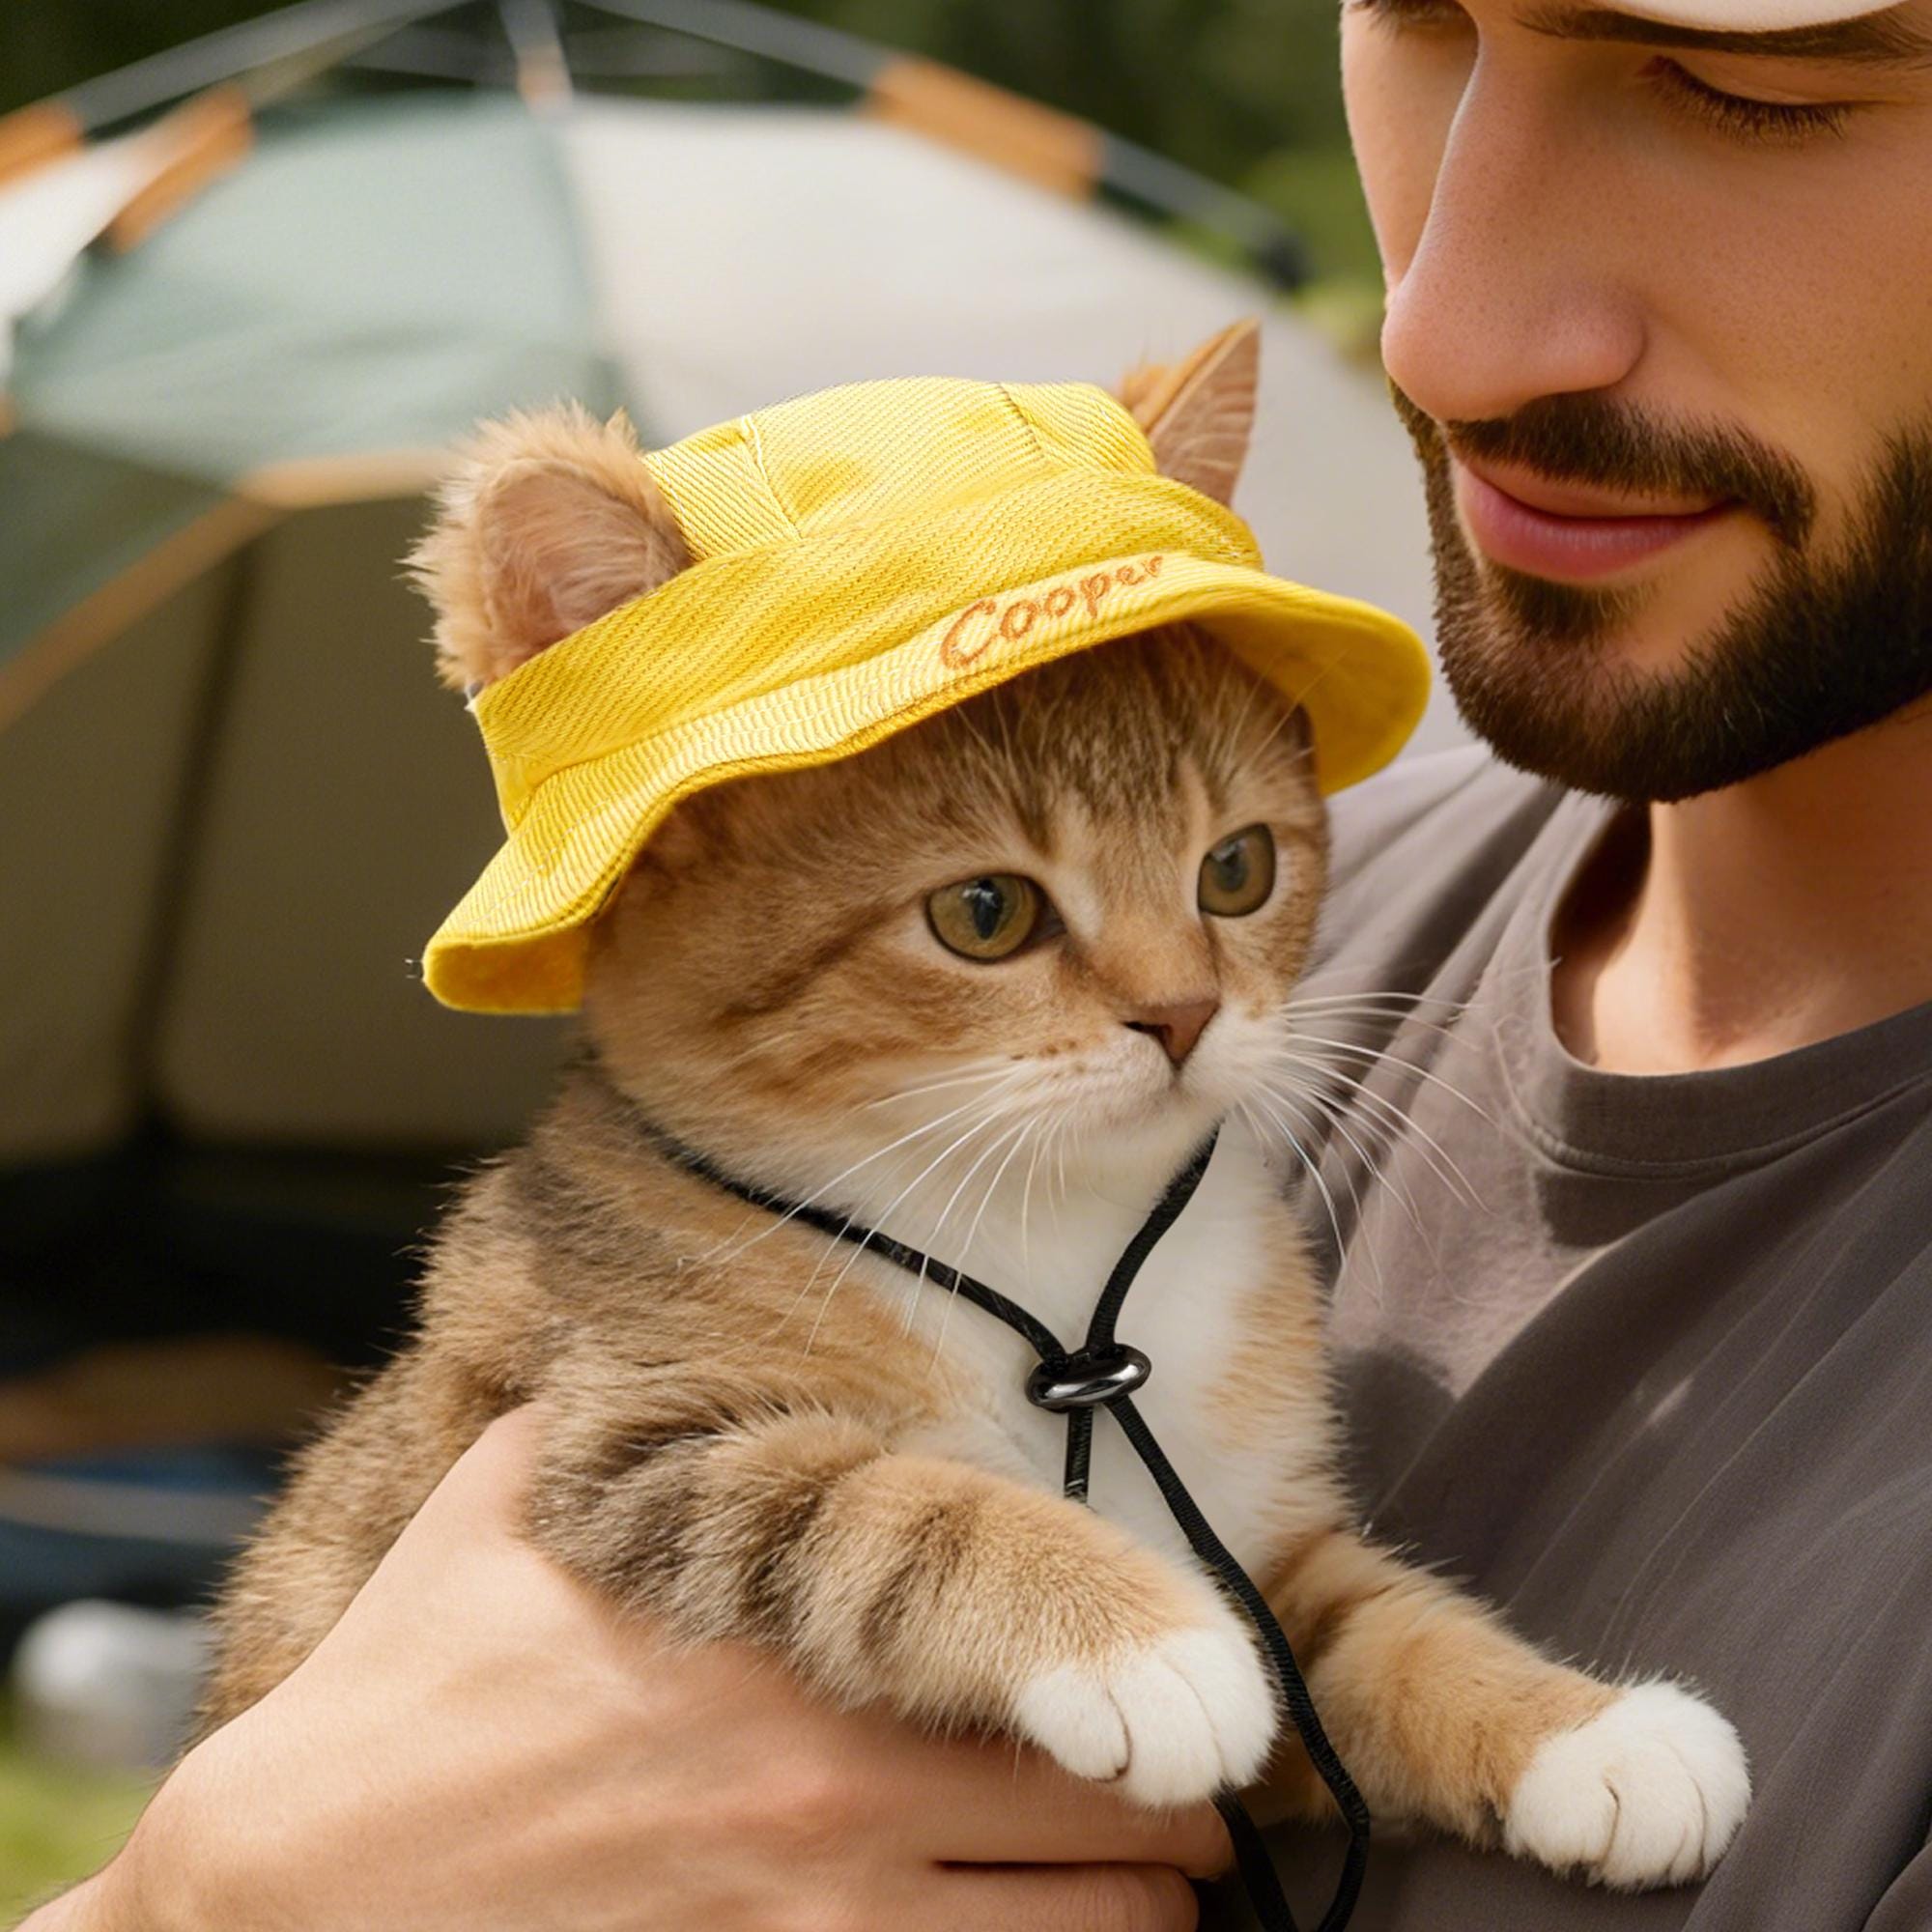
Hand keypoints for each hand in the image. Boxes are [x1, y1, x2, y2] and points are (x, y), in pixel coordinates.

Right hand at [42, 1407, 1227, 1931]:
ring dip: (1133, 1913)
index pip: (1065, 1658)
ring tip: (1123, 1885)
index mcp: (802, 1657)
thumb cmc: (411, 1692)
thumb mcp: (509, 1504)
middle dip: (1173, 1809)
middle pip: (1131, 1833)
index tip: (1175, 1668)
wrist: (299, 1896)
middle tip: (1171, 1788)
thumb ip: (621, 1417)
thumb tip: (658, 1330)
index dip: (1152, 1669)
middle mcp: (845, 1807)